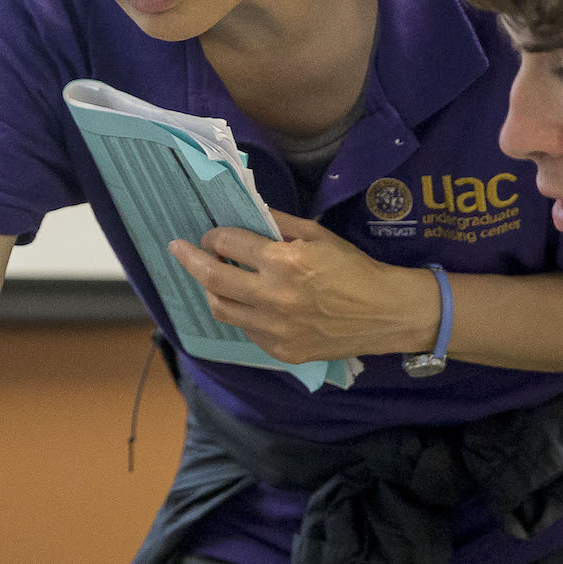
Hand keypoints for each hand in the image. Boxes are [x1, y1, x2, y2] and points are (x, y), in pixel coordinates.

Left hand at [168, 211, 436, 362]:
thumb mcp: (318, 235)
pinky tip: (246, 302)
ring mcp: (275, 329)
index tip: (208, 235)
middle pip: (213, 279)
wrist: (384, 314)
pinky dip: (240, 312)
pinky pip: (246, 329)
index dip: (213, 237)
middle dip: (191, 260)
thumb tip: (246, 212)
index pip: (228, 245)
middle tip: (178, 249)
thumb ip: (279, 223)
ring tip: (210, 278)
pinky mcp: (280, 351)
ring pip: (222, 309)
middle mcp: (274, 297)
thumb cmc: (354, 268)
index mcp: (284, 262)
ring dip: (210, 290)